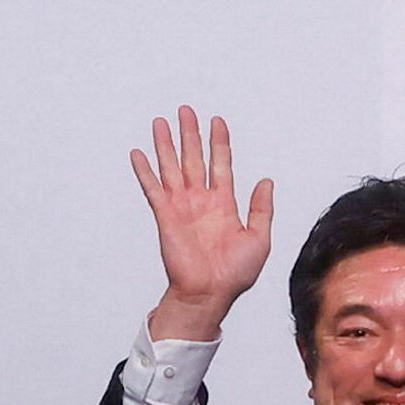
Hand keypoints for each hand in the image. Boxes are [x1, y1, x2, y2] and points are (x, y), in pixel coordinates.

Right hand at [133, 107, 275, 342]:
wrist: (210, 293)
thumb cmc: (235, 274)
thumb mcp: (259, 238)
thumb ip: (261, 209)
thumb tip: (266, 181)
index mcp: (224, 204)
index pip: (221, 164)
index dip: (219, 142)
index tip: (217, 121)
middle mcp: (201, 201)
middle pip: (194, 158)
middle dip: (190, 134)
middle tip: (186, 111)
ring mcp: (182, 207)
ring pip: (172, 167)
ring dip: (166, 145)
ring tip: (161, 122)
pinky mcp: (166, 216)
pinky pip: (153, 189)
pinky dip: (145, 171)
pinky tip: (139, 153)